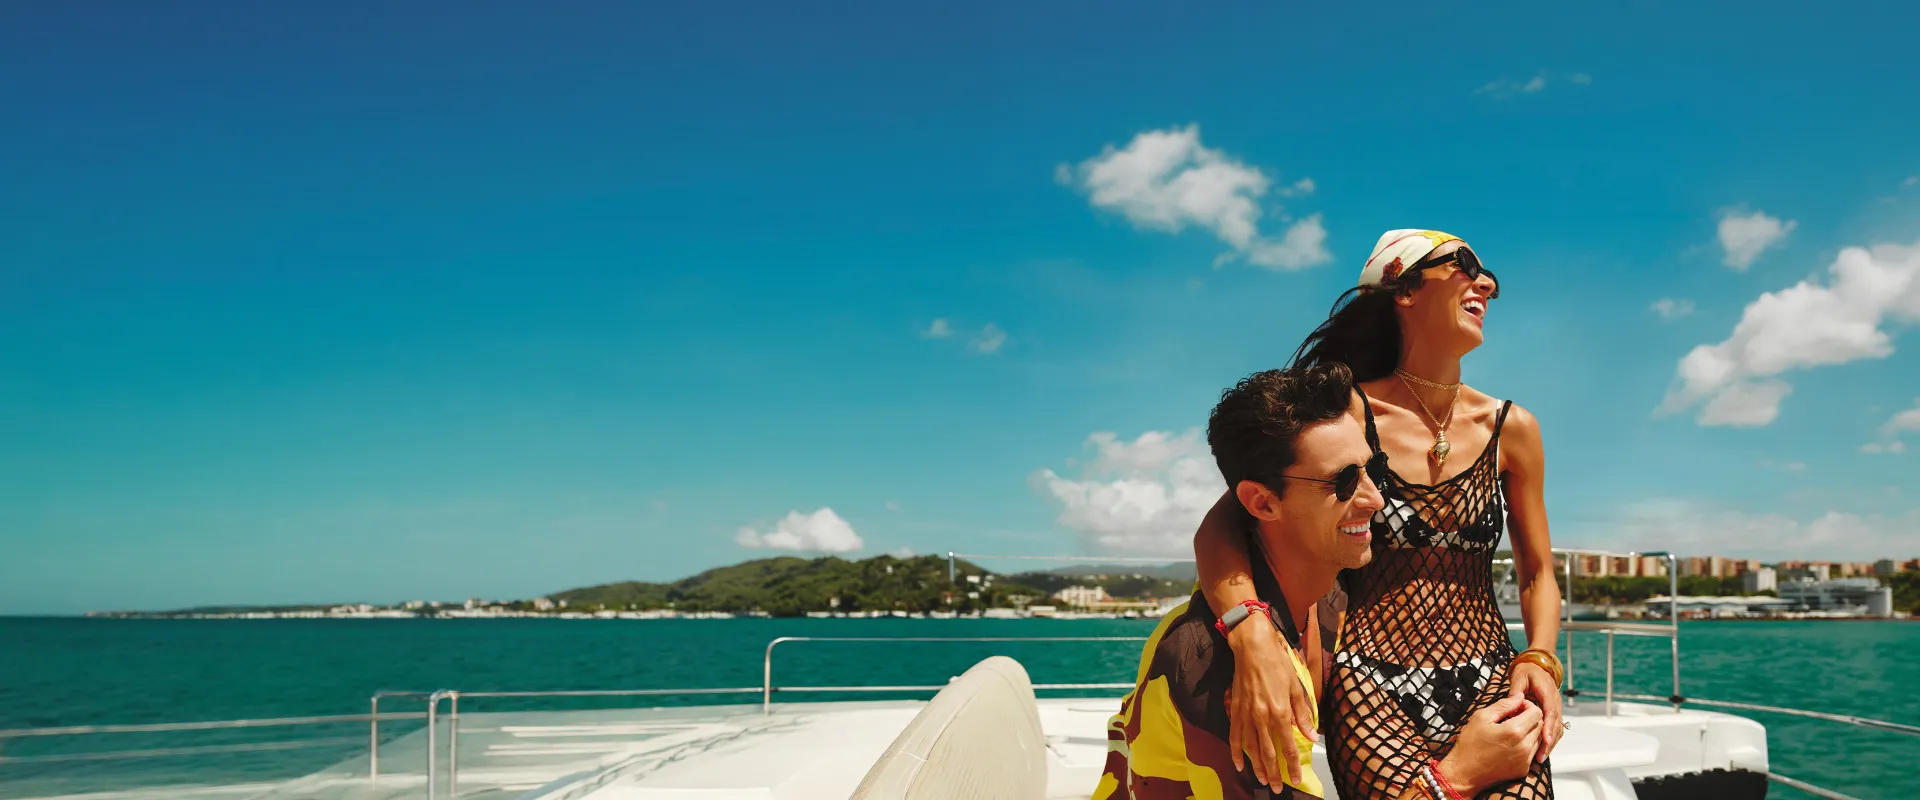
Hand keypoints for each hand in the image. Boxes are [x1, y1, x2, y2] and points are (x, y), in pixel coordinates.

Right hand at [1225, 622, 1317, 787]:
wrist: (1252, 648)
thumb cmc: (1278, 664)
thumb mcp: (1296, 687)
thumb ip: (1302, 714)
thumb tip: (1311, 735)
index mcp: (1280, 711)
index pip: (1288, 746)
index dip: (1292, 765)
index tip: (1296, 778)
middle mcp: (1262, 717)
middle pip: (1268, 752)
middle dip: (1274, 772)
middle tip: (1278, 788)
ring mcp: (1247, 714)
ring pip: (1251, 748)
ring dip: (1257, 766)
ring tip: (1262, 780)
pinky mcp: (1235, 710)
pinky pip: (1234, 736)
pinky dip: (1236, 751)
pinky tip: (1239, 764)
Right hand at [1437, 697, 1542, 796]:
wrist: (1464, 773)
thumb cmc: (1469, 745)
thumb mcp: (1481, 717)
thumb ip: (1503, 705)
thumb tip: (1519, 697)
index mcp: (1514, 731)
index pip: (1536, 712)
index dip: (1527, 705)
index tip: (1516, 707)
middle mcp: (1524, 747)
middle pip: (1540, 725)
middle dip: (1529, 717)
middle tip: (1513, 717)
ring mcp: (1525, 760)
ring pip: (1538, 739)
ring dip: (1529, 731)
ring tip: (1511, 731)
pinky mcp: (1523, 769)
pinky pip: (1532, 752)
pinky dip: (1526, 745)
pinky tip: (1510, 744)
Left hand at [1507, 661, 1562, 761]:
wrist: (1538, 666)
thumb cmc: (1527, 671)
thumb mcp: (1519, 676)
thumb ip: (1516, 690)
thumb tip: (1513, 702)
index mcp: (1547, 692)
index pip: (1550, 712)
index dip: (1548, 727)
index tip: (1545, 740)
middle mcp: (1555, 702)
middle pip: (1556, 724)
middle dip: (1550, 741)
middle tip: (1540, 756)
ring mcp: (1556, 708)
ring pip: (1558, 728)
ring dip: (1551, 743)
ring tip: (1541, 757)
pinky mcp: (1553, 712)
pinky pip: (1555, 728)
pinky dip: (1550, 739)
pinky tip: (1543, 750)